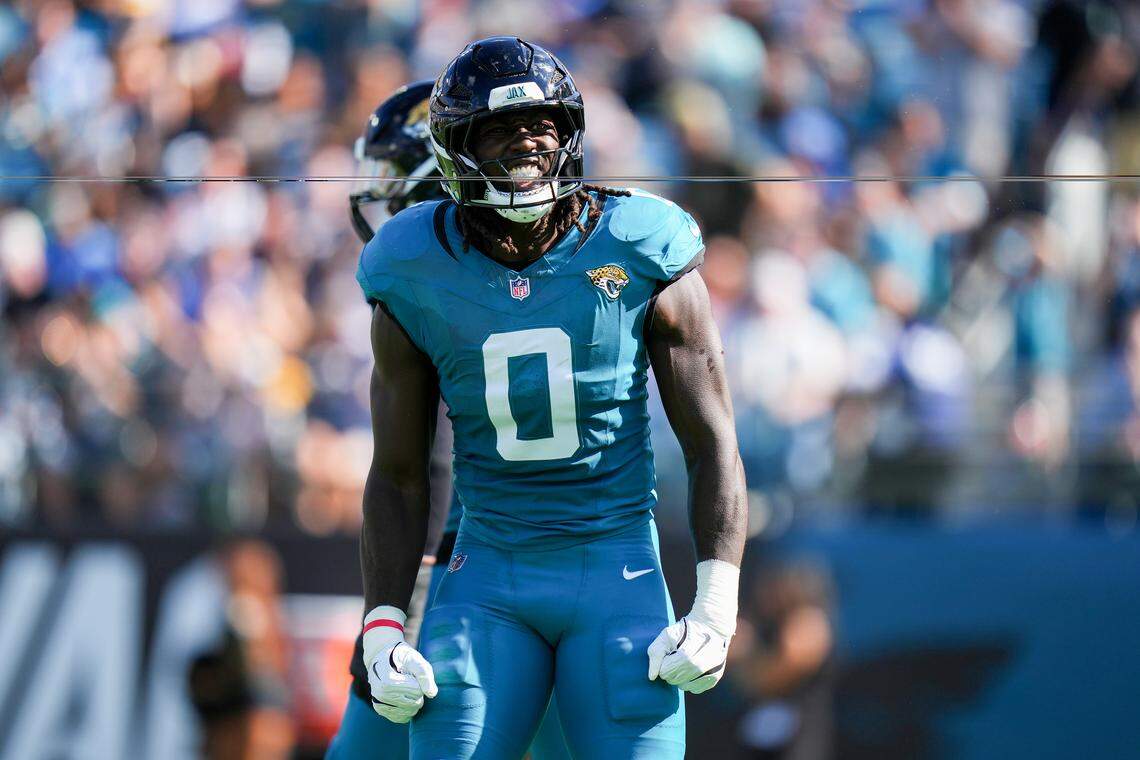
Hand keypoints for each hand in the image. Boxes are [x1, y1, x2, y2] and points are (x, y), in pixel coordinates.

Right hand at [362, 606, 436, 722]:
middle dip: (418, 691)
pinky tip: (404, 697)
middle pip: (414, 703)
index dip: (420, 681)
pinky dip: (408, 709)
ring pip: (410, 712)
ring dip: (414, 701)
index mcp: (387, 680)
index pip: (417, 691)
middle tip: (410, 679)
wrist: (383, 657)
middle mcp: (380, 694)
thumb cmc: (402, 658)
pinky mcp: (381, 710)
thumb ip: (424, 674)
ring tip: (406, 687)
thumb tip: (432, 694)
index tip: (412, 673)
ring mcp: (378, 703)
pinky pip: (402, 718)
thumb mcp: (415, 659)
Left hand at [647, 616, 729, 693]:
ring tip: (681, 665)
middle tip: (673, 660)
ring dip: (679, 679)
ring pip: (685, 686)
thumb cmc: (683, 632)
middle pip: (675, 680)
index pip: (666, 672)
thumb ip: (656, 655)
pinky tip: (690, 671)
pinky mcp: (716, 676)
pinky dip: (689, 683)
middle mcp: (701, 664)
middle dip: (670, 672)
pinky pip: (696, 689)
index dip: (663, 665)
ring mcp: (711, 671)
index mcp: (687, 653)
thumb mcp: (666, 636)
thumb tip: (652, 677)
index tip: (667, 656)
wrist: (709, 626)